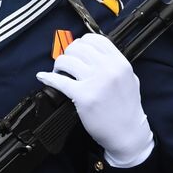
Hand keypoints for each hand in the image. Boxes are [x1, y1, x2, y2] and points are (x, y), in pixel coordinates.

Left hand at [36, 33, 154, 166]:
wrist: (127, 133)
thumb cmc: (127, 109)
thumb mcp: (129, 78)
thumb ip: (114, 64)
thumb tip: (94, 53)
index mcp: (120, 62)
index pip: (95, 40)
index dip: (82, 42)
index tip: (77, 50)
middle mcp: (108, 69)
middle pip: (78, 48)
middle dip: (68, 53)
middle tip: (66, 63)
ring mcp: (95, 82)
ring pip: (67, 61)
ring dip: (59, 65)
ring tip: (59, 72)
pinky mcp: (83, 96)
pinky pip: (59, 81)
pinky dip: (48, 78)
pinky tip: (44, 77)